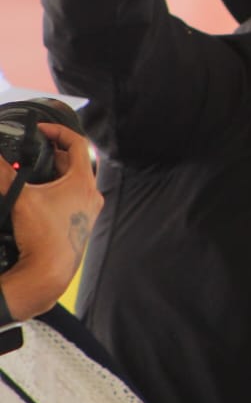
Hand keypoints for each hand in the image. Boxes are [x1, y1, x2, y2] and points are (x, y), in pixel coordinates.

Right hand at [0, 122, 102, 320]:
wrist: (48, 273)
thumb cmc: (42, 236)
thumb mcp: (19, 198)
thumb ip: (3, 173)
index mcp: (83, 182)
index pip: (78, 144)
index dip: (58, 131)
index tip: (41, 129)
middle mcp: (91, 194)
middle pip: (75, 163)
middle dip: (53, 153)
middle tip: (32, 149)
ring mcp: (88, 210)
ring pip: (73, 182)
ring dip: (54, 173)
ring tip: (31, 170)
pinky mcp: (80, 224)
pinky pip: (70, 198)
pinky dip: (56, 191)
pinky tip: (38, 195)